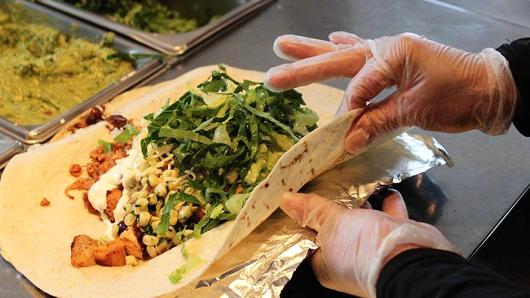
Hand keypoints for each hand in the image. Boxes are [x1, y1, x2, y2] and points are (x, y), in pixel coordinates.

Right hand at [265, 32, 517, 152]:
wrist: (489, 87)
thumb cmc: (458, 95)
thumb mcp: (418, 109)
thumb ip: (379, 121)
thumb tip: (346, 141)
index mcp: (392, 54)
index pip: (358, 88)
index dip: (349, 113)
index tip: (343, 135)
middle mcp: (384, 48)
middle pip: (336, 60)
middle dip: (303, 68)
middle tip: (272, 75)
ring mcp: (387, 51)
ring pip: (342, 53)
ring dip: (312, 52)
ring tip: (283, 46)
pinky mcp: (392, 60)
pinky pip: (362, 53)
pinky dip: (345, 47)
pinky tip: (331, 39)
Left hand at [281, 190, 453, 296]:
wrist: (413, 258)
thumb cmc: (365, 249)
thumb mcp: (332, 225)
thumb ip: (312, 211)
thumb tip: (286, 200)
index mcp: (325, 263)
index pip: (306, 239)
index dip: (301, 220)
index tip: (296, 199)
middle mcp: (347, 259)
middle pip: (333, 229)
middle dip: (331, 207)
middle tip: (322, 181)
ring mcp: (371, 250)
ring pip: (361, 222)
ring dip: (360, 204)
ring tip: (351, 180)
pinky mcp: (393, 240)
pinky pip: (388, 218)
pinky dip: (387, 203)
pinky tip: (385, 188)